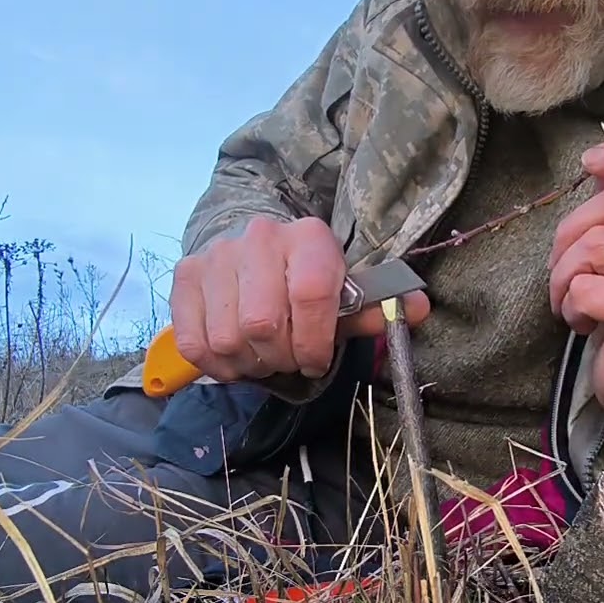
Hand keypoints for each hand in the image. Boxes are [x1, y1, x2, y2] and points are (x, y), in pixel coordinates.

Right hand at [169, 216, 429, 381]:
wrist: (251, 249)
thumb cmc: (305, 280)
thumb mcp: (345, 293)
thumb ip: (377, 307)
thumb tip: (418, 308)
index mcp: (309, 237)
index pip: (312, 294)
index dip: (316, 340)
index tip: (318, 361)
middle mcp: (259, 237)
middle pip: (263, 322)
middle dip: (282, 357)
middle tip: (290, 360)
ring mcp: (216, 255)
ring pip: (228, 337)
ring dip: (250, 364)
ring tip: (265, 358)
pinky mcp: (185, 276)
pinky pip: (196, 342)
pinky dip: (218, 365)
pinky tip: (236, 359)